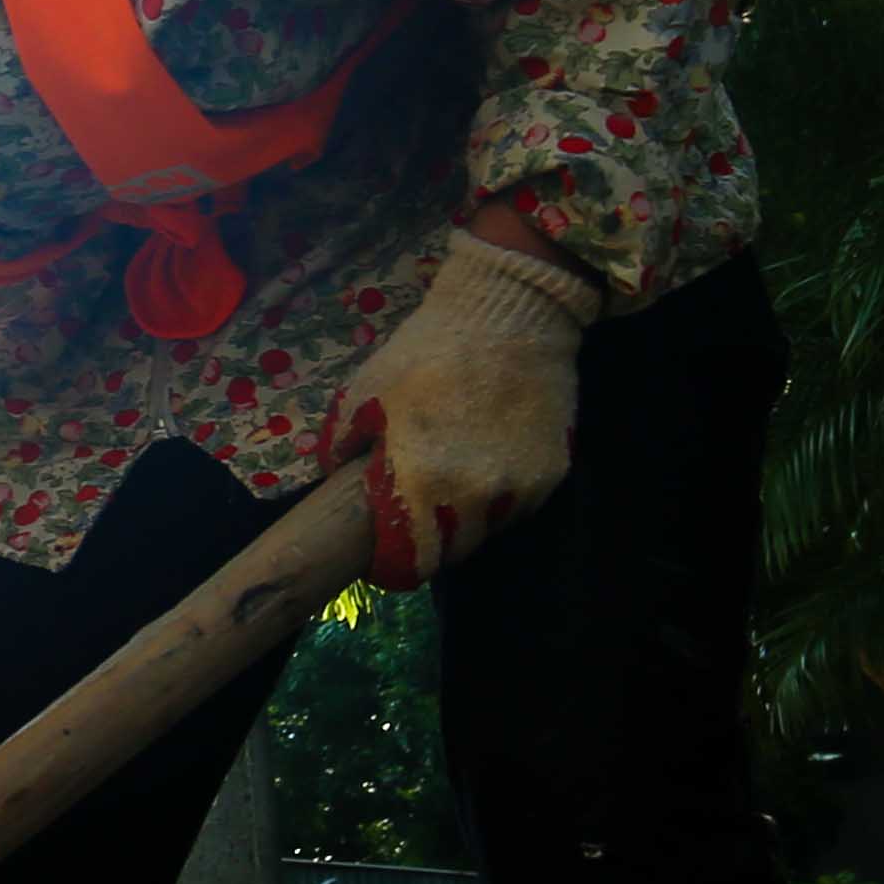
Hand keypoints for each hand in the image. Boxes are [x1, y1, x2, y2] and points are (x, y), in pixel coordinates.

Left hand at [322, 223, 601, 587]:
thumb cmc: (426, 352)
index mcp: (420, 483)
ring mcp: (517, 489)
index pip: (409, 563)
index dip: (391, 567)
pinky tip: (487, 465)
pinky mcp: (552, 474)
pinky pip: (518, 508)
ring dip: (465, 523)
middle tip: (414, 519)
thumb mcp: (364, 392)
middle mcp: (473, 498)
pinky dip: (500, 500)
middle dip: (427, 545)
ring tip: (451, 488)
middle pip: (449, 554)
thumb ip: (341, 444)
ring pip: (486, 533)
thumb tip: (332, 477)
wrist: (508, 316)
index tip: (382, 557)